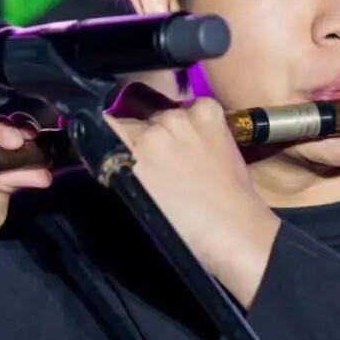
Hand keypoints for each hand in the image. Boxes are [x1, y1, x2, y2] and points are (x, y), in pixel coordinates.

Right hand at [104, 86, 279, 306]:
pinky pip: (194, 108)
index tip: (122, 153)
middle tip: (159, 163)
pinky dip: (196, 121)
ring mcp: (185, 116)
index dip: (110, 139)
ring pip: (166, 114)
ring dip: (170, 130)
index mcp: (129, 149)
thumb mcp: (137, 200)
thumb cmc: (183, 229)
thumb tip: (110, 152)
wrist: (234, 232)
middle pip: (137, 120)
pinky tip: (203, 143)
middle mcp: (155, 126)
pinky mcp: (210, 112)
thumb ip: (120, 170)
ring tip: (185, 156)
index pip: (105, 126)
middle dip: (143, 138)